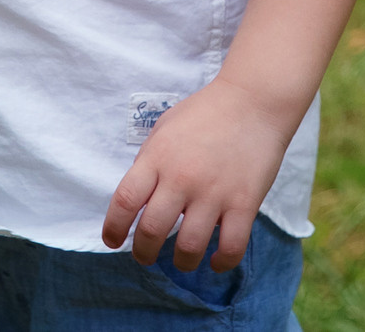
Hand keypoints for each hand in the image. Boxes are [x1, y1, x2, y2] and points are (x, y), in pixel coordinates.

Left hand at [99, 76, 294, 270]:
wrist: (252, 102)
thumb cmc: (204, 114)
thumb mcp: (164, 129)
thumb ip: (149, 161)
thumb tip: (139, 197)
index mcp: (157, 158)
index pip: (125, 201)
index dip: (114, 228)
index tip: (112, 241)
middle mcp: (181, 178)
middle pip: (152, 230)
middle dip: (143, 252)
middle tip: (145, 257)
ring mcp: (213, 192)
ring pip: (189, 246)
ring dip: (182, 262)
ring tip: (181, 261)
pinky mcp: (244, 203)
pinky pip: (231, 246)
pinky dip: (222, 262)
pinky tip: (216, 261)